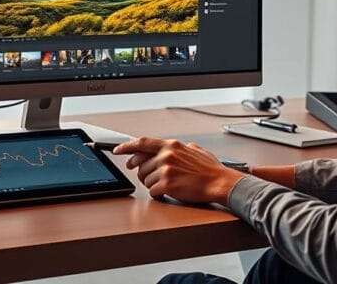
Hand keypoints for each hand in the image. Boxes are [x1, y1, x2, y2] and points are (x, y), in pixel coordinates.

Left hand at [113, 137, 244, 204]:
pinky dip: (158, 194)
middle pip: (140, 165)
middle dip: (143, 173)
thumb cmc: (210, 169)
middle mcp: (166, 155)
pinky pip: (152, 191)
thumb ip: (180, 148)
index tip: (117, 150)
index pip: (142, 143)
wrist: (219, 182)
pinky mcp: (167, 184)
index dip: (127, 146)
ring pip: (145, 180)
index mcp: (171, 145)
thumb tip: (172, 148)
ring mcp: (166, 169)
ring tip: (166, 185)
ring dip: (152, 185)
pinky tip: (168, 192)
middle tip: (149, 177)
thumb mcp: (195, 149)